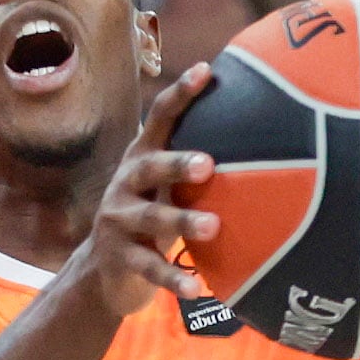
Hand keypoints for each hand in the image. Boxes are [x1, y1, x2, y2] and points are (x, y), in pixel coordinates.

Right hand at [72, 62, 218, 316]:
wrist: (102, 271)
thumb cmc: (150, 215)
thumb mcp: (165, 186)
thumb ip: (194, 163)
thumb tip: (257, 132)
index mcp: (141, 159)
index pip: (159, 119)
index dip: (180, 94)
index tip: (206, 70)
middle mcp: (125, 184)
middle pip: (148, 167)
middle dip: (176, 164)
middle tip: (208, 164)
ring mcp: (117, 221)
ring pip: (150, 220)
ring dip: (182, 222)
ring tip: (213, 226)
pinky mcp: (119, 258)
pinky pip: (149, 268)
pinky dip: (173, 278)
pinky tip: (195, 289)